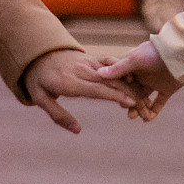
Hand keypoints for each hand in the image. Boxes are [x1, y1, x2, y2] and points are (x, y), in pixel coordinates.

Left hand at [22, 49, 140, 134]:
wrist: (37, 53)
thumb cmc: (39, 80)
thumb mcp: (40, 99)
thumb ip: (59, 116)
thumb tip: (78, 131)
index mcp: (68, 82)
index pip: (95, 88)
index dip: (114, 95)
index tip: (130, 102)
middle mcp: (81, 70)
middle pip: (109, 81)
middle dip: (129, 92)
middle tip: (145, 105)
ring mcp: (88, 63)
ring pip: (113, 72)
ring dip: (130, 84)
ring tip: (144, 96)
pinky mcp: (92, 59)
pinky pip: (111, 63)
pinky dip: (124, 71)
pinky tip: (136, 82)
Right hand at [96, 40, 180, 122]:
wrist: (183, 54)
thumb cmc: (156, 53)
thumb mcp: (135, 59)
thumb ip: (119, 68)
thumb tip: (98, 74)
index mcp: (134, 65)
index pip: (121, 80)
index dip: (117, 89)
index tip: (113, 97)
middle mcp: (143, 74)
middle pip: (131, 91)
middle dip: (127, 102)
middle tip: (125, 110)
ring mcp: (155, 82)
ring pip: (143, 99)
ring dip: (138, 109)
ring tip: (133, 117)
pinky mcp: (167, 89)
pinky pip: (158, 103)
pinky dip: (153, 112)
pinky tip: (147, 119)